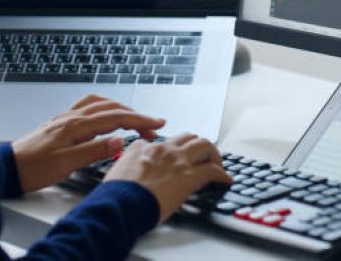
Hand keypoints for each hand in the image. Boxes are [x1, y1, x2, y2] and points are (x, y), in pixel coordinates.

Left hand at [12, 94, 165, 192]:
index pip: (116, 118)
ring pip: (101, 103)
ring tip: (135, 118)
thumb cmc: (33, 167)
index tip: (156, 123)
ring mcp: (67, 116)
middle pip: (112, 107)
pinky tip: (106, 113)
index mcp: (77, 125)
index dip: (140, 120)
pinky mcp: (63, 121)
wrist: (9, 166)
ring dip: (121, 108)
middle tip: (152, 125)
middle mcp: (73, 116)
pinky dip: (105, 106)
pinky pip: (89, 105)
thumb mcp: (66, 164)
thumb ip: (94, 150)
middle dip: (136, 115)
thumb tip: (120, 140)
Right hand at [104, 134, 231, 221]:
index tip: (174, 159)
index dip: (170, 151)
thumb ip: (126, 164)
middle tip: (202, 155)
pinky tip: (225, 179)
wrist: (121, 203)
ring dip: (213, 153)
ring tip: (217, 163)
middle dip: (197, 144)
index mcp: (143, 147)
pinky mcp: (188, 177)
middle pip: (187, 137)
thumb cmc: (116, 194)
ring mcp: (177, 161)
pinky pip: (212, 170)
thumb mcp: (115, 170)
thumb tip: (129, 169)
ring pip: (204, 144)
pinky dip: (221, 174)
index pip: (162, 142)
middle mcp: (163, 149)